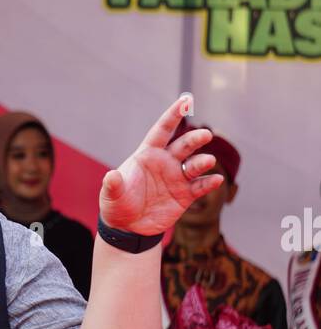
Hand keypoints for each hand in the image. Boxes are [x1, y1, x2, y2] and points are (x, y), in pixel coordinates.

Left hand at [99, 95, 221, 234]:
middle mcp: (166, 162)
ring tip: (208, 161)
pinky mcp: (185, 195)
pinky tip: (216, 180)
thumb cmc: (117, 204)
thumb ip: (114, 185)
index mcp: (148, 154)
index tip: (185, 100)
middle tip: (205, 135)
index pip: (162, 130)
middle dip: (194, 139)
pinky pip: (200, 186)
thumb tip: (111, 176)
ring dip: (203, 162)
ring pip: (194, 165)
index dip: (173, 115)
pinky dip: (209, 183)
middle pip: (183, 146)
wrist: (127, 227)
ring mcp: (177, 178)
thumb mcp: (112, 194)